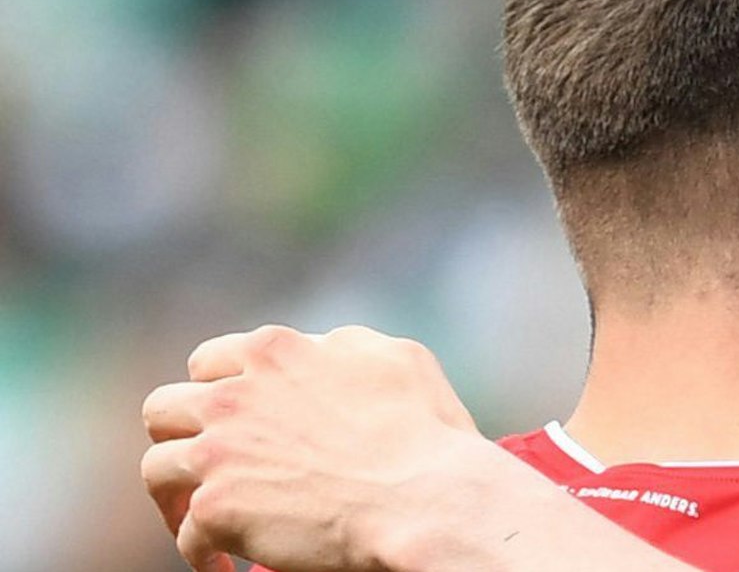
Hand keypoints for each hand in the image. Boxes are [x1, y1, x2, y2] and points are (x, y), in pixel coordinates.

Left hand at [140, 324, 483, 571]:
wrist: (423, 496)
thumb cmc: (423, 431)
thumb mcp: (394, 356)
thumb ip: (341, 346)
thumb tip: (321, 351)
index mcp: (274, 352)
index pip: (211, 361)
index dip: (216, 390)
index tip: (228, 418)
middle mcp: (234, 395)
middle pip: (164, 408)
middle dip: (177, 436)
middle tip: (201, 465)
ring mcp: (219, 451)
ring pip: (156, 469)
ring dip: (174, 496)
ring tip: (197, 520)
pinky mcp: (217, 507)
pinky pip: (188, 536)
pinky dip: (203, 552)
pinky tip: (226, 564)